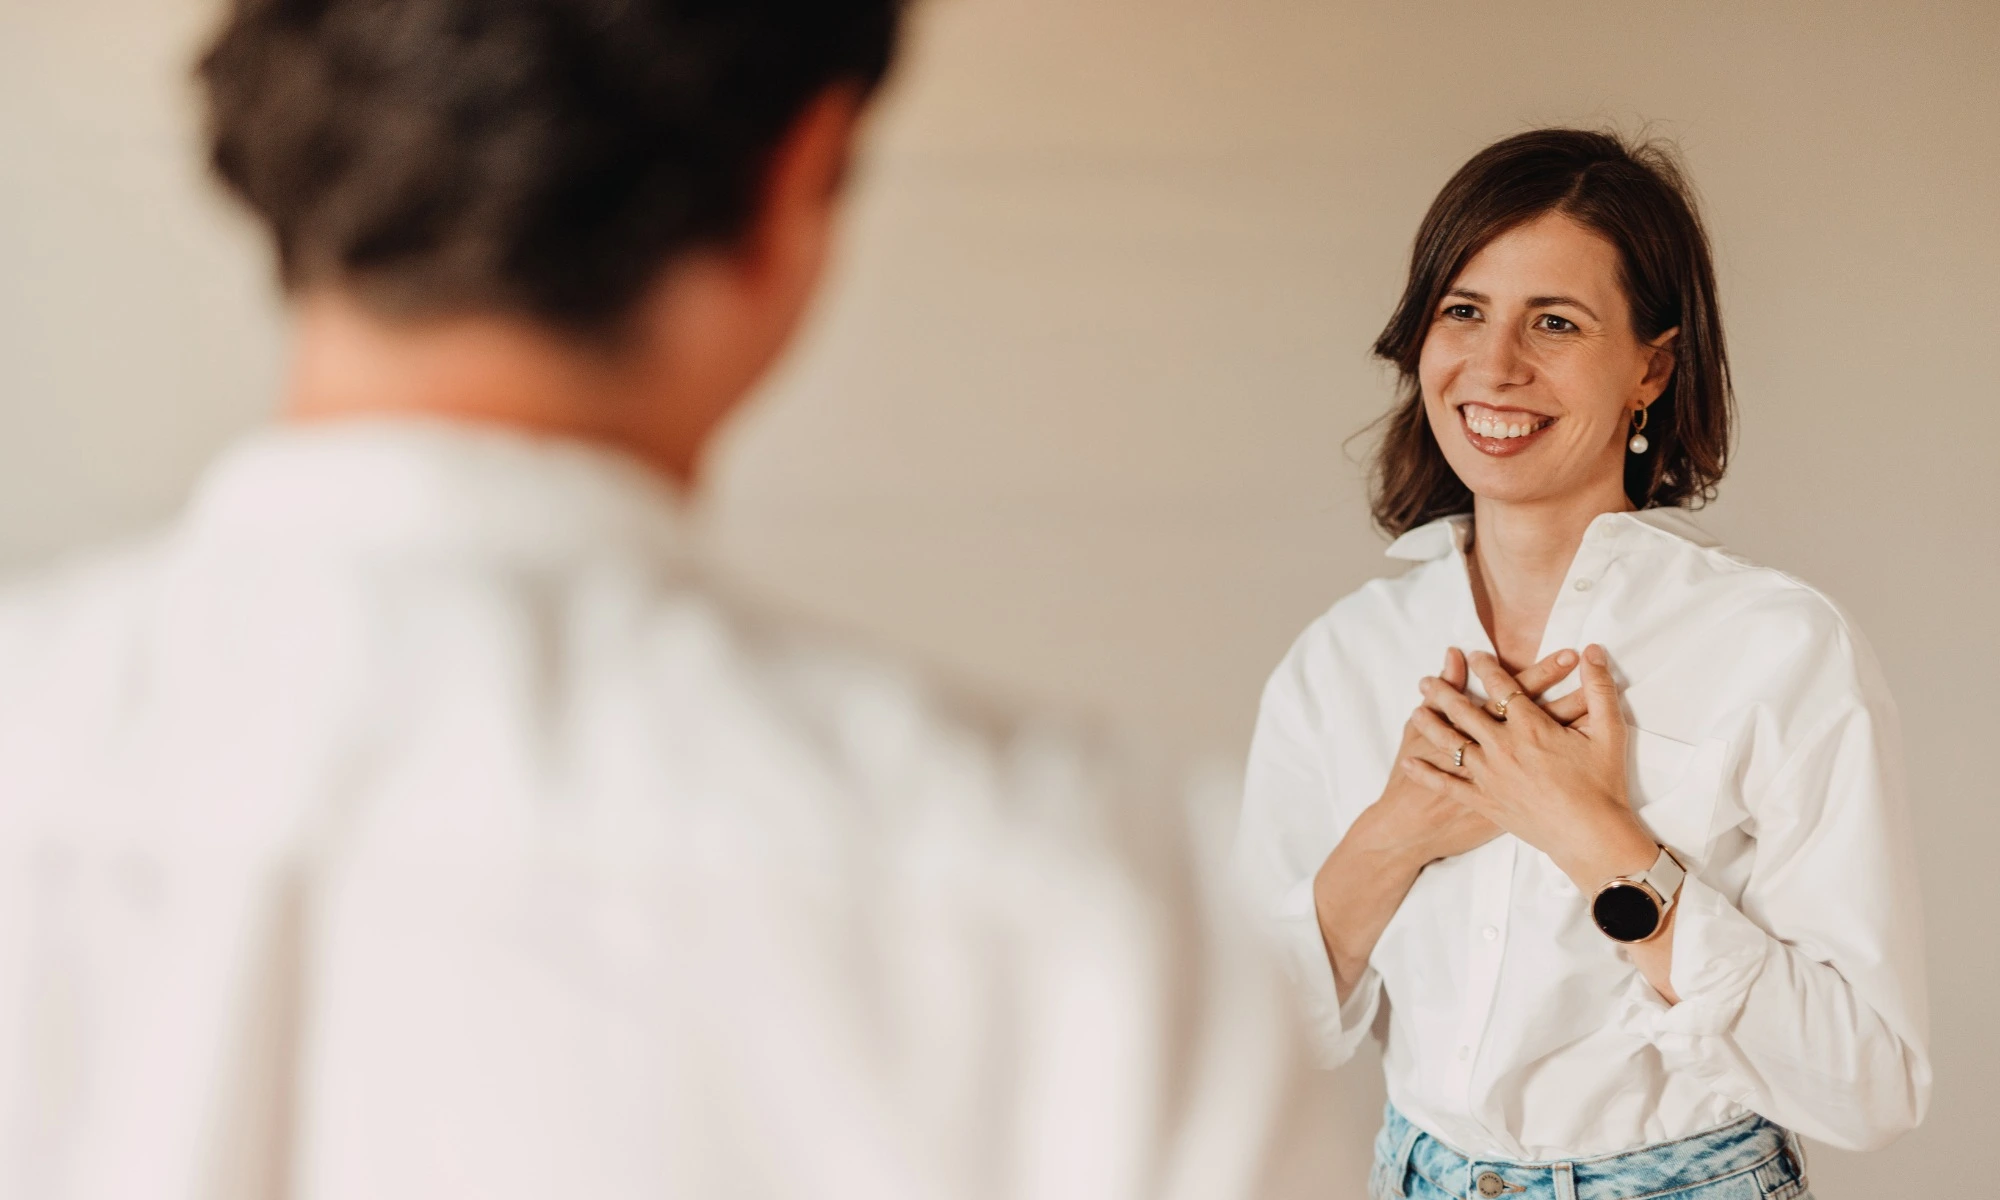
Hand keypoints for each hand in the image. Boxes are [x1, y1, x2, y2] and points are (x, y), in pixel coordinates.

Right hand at [1311, 646, 1582, 1000]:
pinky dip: (1574, 758)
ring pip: (1553, 743)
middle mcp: (1503, 751)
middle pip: (1540, 711)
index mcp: (1480, 732)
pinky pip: (1554, 777)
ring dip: (1574, 718)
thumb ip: (1440, 695)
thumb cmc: (1413, 779)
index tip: (1570, 653)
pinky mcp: (1519, 797)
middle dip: (1564, 688)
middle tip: (1586, 660)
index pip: (1519, 691)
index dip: (1544, 671)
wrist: (1414, 827)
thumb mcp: (1415, 733)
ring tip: (1599, 698)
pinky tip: (1593, 743)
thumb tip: (1455, 653)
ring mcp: (1514, 777)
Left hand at [1404, 645, 1657, 888]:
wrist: (1591, 836)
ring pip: (1451, 743)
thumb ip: (1600, 687)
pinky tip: (1408, 763)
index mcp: (1530, 726)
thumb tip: (1594, 650)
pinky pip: (1448, 784)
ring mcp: (1490, 776)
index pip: (1501, 687)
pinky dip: (1427, 773)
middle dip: (1444, 692)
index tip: (1474, 655)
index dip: (1486, 668)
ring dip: (1431, 724)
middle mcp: (1502, 747)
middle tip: (1426, 680)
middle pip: (1465, 711)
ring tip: (1416, 710)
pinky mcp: (1485, 802)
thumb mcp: (1609, 731)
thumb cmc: (1603, 785)